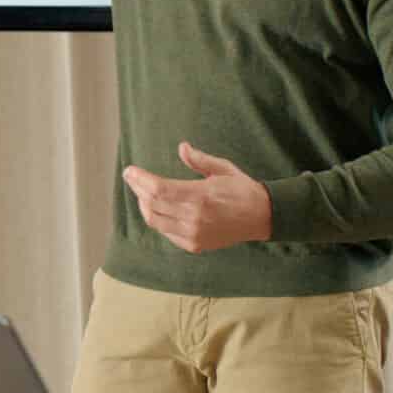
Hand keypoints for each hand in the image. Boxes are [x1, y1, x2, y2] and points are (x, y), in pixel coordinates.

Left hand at [121, 143, 273, 253]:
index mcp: (200, 196)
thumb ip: (199, 160)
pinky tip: (156, 208)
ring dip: (144, 205)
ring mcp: (193, 234)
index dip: (139, 179)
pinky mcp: (194, 245)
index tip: (130, 170)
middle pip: (152, 205)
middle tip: (132, 178)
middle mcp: (194, 218)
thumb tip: (181, 147)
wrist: (262, 218)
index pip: (158, 189)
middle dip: (137, 189)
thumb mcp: (223, 169)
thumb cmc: (242, 189)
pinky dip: (156, 219)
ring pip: (155, 221)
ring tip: (142, 192)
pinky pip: (165, 232)